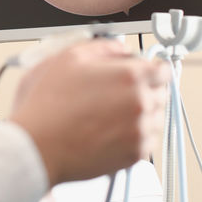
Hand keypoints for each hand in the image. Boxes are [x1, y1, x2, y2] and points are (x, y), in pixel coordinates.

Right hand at [10, 39, 168, 185]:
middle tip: (120, 93)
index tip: (145, 73)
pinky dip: (136, 135)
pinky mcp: (134, 155)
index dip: (152, 69)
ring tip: (112, 113)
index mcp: (131, 76)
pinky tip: (112, 130)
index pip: (163, 70)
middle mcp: (141, 104)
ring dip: (142, 113)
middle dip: (146, 90)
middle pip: (161, 93)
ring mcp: (139, 131)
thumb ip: (105, 47)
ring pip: (156, 118)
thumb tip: (123, 50)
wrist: (38, 146)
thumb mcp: (71, 57)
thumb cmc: (49, 105)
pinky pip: (147, 140)